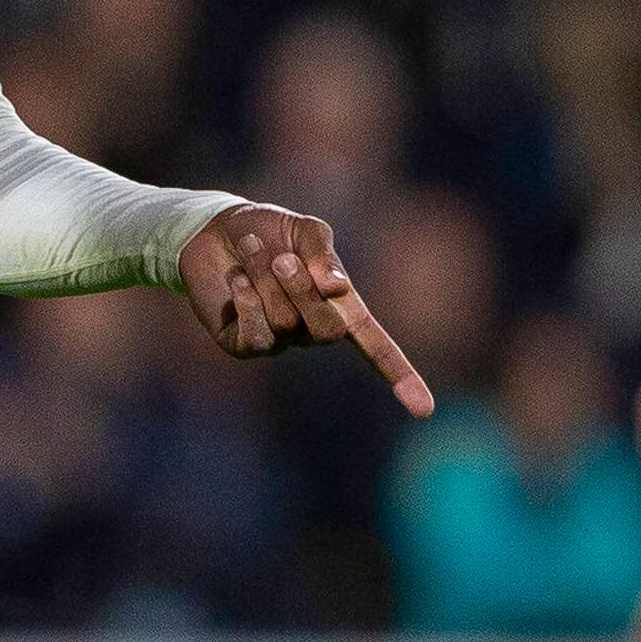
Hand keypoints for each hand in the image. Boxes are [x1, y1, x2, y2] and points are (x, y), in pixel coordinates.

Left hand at [178, 202, 433, 408]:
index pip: (375, 345)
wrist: (215, 230)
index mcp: (339, 305)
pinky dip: (246, 298)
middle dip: (303, 291)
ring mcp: (278, 341)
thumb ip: (322, 254)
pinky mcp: (244, 345)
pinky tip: (236, 278)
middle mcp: (312, 330)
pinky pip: (255, 336)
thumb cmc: (269, 230)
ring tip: (249, 249)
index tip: (425, 411)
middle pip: (328, 331)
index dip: (400, 375)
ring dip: (265, 280)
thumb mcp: (304, 230)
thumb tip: (336, 289)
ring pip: (286, 324)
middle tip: (282, 259)